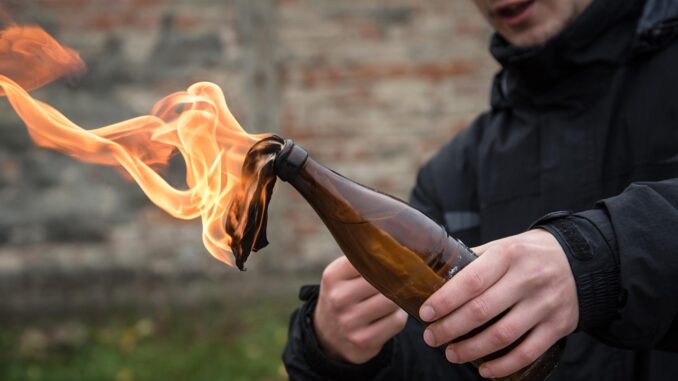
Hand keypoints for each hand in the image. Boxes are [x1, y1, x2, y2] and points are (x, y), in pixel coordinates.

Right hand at [313, 256, 407, 363]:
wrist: (327, 335)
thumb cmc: (343, 296)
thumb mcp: (341, 276)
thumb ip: (361, 261)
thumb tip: (396, 246)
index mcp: (333, 276)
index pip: (368, 259)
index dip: (387, 258)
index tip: (397, 257)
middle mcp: (339, 298)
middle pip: (384, 281)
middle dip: (397, 279)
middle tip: (405, 276)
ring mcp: (350, 322)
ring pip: (393, 301)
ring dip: (400, 298)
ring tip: (395, 295)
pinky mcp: (364, 340)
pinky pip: (396, 322)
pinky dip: (399, 316)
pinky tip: (391, 314)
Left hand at [419, 229, 577, 377]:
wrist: (581, 261)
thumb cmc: (529, 254)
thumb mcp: (503, 246)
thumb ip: (474, 260)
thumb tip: (436, 277)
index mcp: (508, 255)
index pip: (471, 280)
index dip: (445, 300)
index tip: (426, 313)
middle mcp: (528, 278)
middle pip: (482, 311)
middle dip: (450, 328)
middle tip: (432, 337)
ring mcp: (545, 304)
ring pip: (502, 335)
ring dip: (471, 350)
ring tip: (451, 354)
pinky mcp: (558, 325)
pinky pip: (528, 352)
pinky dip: (503, 366)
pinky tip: (484, 370)